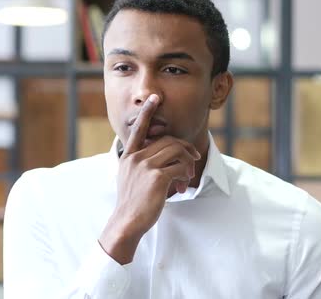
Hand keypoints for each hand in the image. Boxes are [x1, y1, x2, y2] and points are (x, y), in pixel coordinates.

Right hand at [99, 94, 200, 263]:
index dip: (147, 112)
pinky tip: (182, 187)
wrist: (126, 222)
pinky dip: (185, 176)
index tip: (154, 98)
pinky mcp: (157, 177)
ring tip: (187, 177)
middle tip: (194, 159)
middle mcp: (136, 158)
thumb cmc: (132, 203)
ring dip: (188, 163)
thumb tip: (168, 161)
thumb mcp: (131, 178)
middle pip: (168, 141)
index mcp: (129, 156)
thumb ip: (143, 164)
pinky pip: (180, 168)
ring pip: (177, 151)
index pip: (139, 129)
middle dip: (185, 148)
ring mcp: (146, 166)